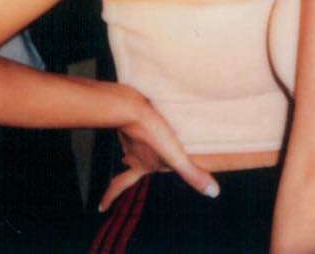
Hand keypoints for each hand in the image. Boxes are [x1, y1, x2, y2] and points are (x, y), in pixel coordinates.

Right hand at [98, 100, 218, 212]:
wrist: (131, 106)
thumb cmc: (152, 132)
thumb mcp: (175, 156)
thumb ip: (192, 174)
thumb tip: (213, 193)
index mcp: (140, 165)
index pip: (121, 184)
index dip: (111, 196)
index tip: (100, 208)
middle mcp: (131, 153)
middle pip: (129, 163)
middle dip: (128, 167)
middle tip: (124, 166)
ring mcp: (127, 135)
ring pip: (131, 143)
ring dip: (136, 143)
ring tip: (143, 135)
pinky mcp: (129, 117)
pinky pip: (133, 123)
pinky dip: (137, 123)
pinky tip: (144, 113)